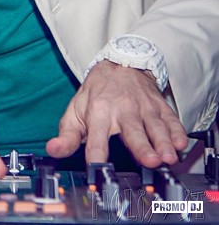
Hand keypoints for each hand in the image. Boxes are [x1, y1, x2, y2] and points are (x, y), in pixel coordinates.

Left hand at [45, 60, 188, 166]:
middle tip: (151, 160)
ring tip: (168, 156)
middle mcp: (122, 110)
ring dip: (163, 142)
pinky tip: (181, 142)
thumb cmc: (97, 93)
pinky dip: (177, 130)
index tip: (99, 171)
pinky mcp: (159, 106)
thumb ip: (66, 136)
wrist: (119, 64)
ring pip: (155, 126)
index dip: (96, 155)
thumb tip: (53, 150)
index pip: (96, 139)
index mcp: (98, 113)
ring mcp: (143, 107)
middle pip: (133, 131)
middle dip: (143, 147)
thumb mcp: (76, 110)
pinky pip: (170, 119)